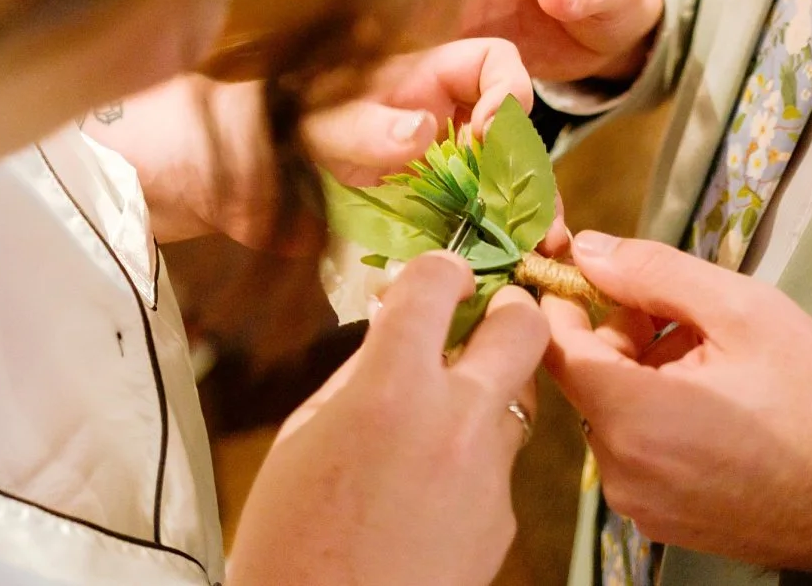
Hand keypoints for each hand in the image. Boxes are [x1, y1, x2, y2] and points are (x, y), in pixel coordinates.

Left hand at [84, 42, 535, 248]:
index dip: (507, 92)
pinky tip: (497, 281)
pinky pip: (455, 235)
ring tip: (535, 259)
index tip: (489, 136)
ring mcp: (421, 175)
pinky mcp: (405, 223)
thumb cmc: (246, 125)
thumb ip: (363, 126)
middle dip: (530, 176)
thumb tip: (426, 131)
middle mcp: (431, 122)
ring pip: (491, 192)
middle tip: (542, 225)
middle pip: (506, 137)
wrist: (202, 179)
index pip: (492, 64)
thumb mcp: (305, 121)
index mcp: (415, 79)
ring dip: (517, 223)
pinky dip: (480, 256)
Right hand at [233, 253, 547, 585]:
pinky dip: (473, 459)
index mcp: (392, 388)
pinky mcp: (505, 517)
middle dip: (506, 310)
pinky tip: (429, 488)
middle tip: (479, 320)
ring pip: (517, 397)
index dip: (438, 270)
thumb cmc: (289, 541)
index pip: (438, 282)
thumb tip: (393, 327)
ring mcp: (489, 471)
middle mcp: (454, 419)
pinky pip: (501, 463)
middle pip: (522, 326)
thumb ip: (358, 374)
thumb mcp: (302, 438)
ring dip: (487, 390)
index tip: (437, 278)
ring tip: (438, 415)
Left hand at [542, 233, 811, 575]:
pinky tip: (717, 398)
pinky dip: (660, 413)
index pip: (552, 345)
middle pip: (587, 377)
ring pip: (614, 412)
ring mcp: (642, 503)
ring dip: (645, 372)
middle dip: (621, 331)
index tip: (589, 266)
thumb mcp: (742, 309)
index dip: (564, 296)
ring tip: (714, 354)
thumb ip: (654, 273)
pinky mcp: (663, 519)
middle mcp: (623, 471)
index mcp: (633, 418)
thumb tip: (591, 250)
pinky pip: (638, 450)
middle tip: (682, 307)